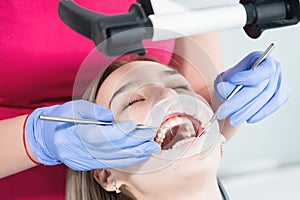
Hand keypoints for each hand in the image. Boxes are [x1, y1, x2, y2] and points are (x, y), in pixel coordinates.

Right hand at [25, 100, 159, 169]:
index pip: (104, 136)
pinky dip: (126, 160)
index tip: (136, 126)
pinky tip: (139, 155)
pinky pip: (111, 164)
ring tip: (151, 148)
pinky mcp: (89, 165)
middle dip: (134, 144)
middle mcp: (81, 151)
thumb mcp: (75, 107)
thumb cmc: (63, 118)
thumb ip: (93, 111)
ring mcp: (85, 161)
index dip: (122, 132)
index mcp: (78, 134)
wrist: (48, 137)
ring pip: (114, 160)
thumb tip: (110, 116)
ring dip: (134, 154)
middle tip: (151, 137)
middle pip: (112, 149)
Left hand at [214, 51, 288, 125]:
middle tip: (224, 113)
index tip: (233, 80)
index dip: (248, 76)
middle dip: (240, 102)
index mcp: (260, 58)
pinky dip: (261, 113)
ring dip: (248, 111)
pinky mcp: (281, 94)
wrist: (238, 86)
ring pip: (266, 98)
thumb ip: (224, 82)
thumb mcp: (225, 78)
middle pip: (260, 88)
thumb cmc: (232, 79)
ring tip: (233, 120)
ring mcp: (279, 81)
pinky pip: (273, 105)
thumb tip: (222, 88)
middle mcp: (273, 68)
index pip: (260, 69)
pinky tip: (249, 119)